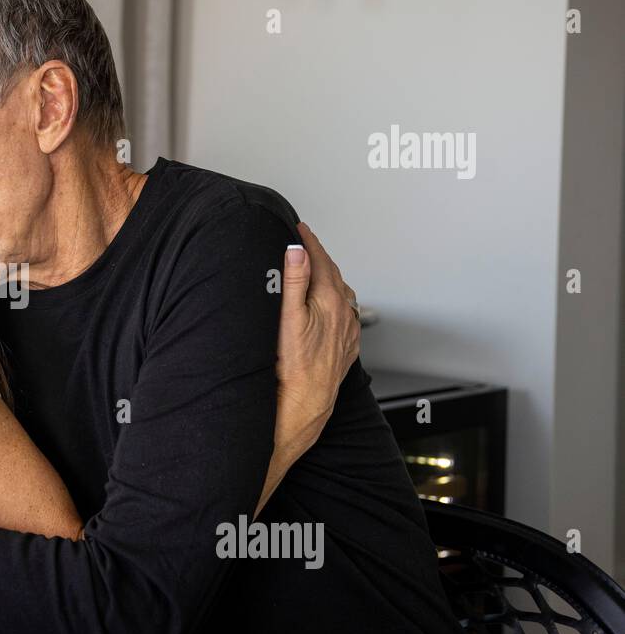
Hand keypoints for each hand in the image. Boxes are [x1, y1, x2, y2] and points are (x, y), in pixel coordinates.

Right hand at [256, 223, 359, 514]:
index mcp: (328, 302)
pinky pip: (346, 313)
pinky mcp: (345, 346)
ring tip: (317, 269)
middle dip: (319, 256)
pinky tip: (330, 306)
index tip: (300, 228)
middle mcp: (343, 314)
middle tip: (305, 243)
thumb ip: (294, 282)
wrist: (305, 406)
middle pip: (333, 275)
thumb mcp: (287, 320)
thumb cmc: (293, 368)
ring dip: (330, 277)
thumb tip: (297, 251)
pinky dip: (337, 300)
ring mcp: (347, 331)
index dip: (309, 241)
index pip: (320, 261)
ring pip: (342, 294)